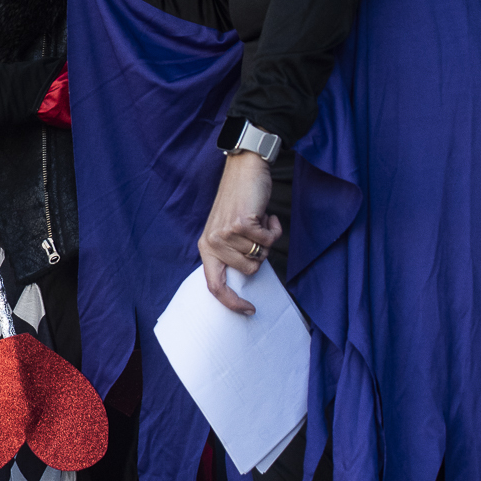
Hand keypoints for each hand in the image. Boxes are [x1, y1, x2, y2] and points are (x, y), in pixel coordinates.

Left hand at [199, 151, 279, 313]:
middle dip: (260, 254)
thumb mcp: (228, 231)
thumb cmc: (240, 202)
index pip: (214, 285)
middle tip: (254, 232)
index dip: (231, 302)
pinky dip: (273, 227)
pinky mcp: (241, 224)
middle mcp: (212, 242)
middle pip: (249, 270)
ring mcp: (225, 233)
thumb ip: (233, 253)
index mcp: (207, 247)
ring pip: (261, 255)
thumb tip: (248, 277)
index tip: (248, 310)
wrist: (244, 170)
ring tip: (257, 220)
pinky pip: (269, 239)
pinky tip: (264, 214)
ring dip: (267, 238)